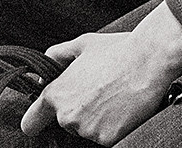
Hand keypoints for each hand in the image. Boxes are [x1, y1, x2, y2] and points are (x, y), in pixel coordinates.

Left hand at [18, 3, 181, 145]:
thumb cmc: (116, 50)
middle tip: (99, 92)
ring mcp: (88, 130)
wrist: (149, 61)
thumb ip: (57, 56)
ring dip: (97, 119)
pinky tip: (123, 109)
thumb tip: (44, 71)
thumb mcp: (81, 44)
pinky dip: (114, 127)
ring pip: (88, 130)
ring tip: (114, 97)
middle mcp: (68, 116)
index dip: (34, 122)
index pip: (32, 121)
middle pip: (67, 123)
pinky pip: (106, 138)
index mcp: (56, 94)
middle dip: (79, 111)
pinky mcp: (108, 140)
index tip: (37, 125)